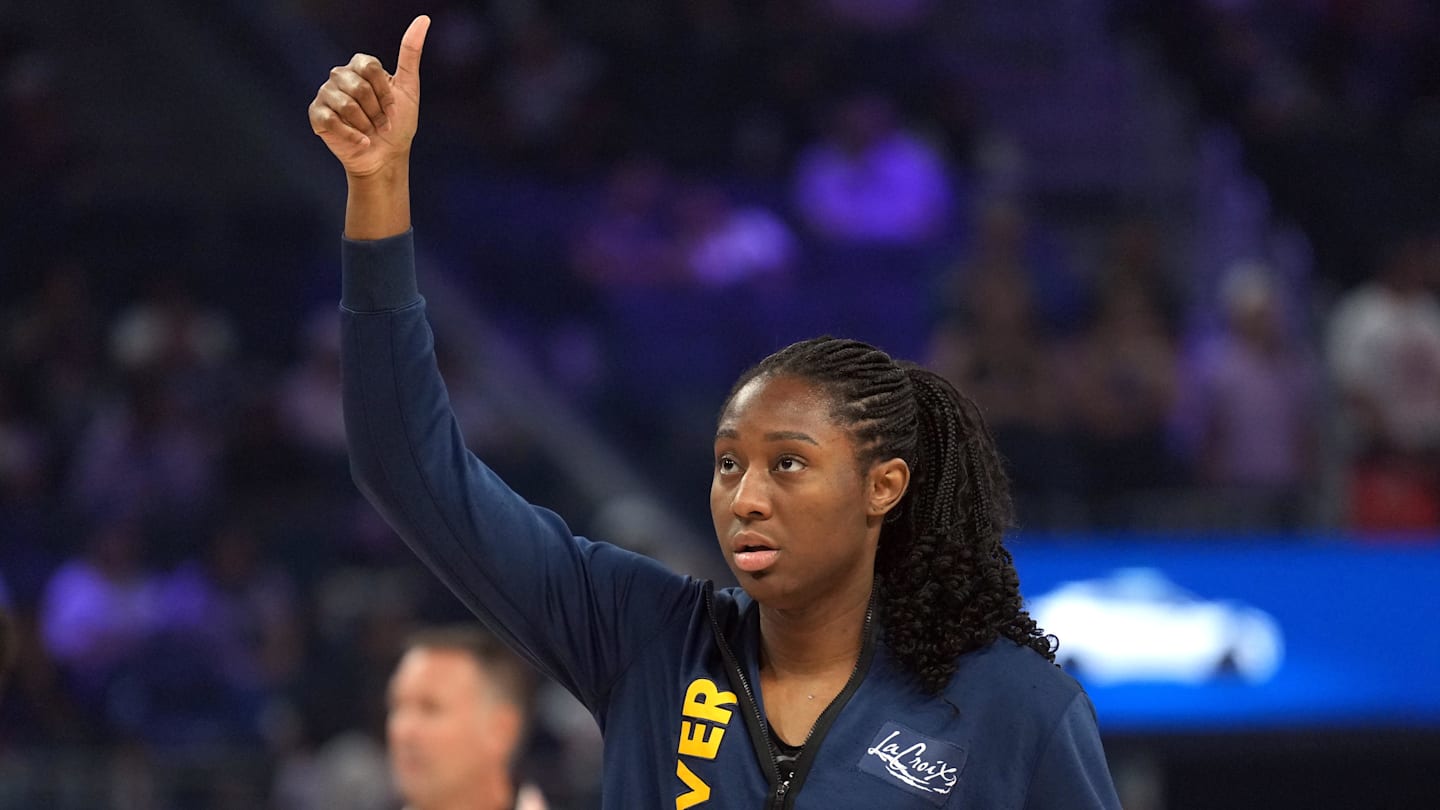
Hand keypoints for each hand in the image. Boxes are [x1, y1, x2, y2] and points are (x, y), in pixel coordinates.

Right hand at [309, 15, 429, 177]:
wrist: (386, 156)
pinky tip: (360, 141)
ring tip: (370, 132)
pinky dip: (351, 135)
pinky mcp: (317, 114)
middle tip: (382, 124)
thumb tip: (424, 19)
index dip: (385, 93)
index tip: (393, 109)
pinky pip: (331, 120)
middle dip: (376, 111)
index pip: (370, 67)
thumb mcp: (409, 88)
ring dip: (365, 124)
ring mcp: (326, 94)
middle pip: (358, 87)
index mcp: (360, 65)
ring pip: (345, 104)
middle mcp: (340, 75)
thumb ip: (411, 53)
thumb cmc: (398, 123)